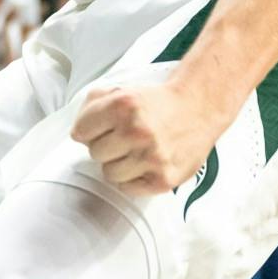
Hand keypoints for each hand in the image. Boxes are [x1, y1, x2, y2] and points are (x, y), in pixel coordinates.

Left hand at [71, 80, 230, 195]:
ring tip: (137, 150)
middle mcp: (137, 130)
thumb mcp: (125, 90)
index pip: (80, 131)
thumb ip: (94, 104)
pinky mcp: (162, 179)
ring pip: (109, 173)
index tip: (102, 127)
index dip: (90, 129)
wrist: (199, 108)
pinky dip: (133, 178)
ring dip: (119, 163)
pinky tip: (145, 163)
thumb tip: (78, 132)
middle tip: (125, 137)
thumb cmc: (158, 103)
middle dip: (106, 145)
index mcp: (124, 105)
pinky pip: (127, 188)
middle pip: (95, 153)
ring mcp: (151, 157)